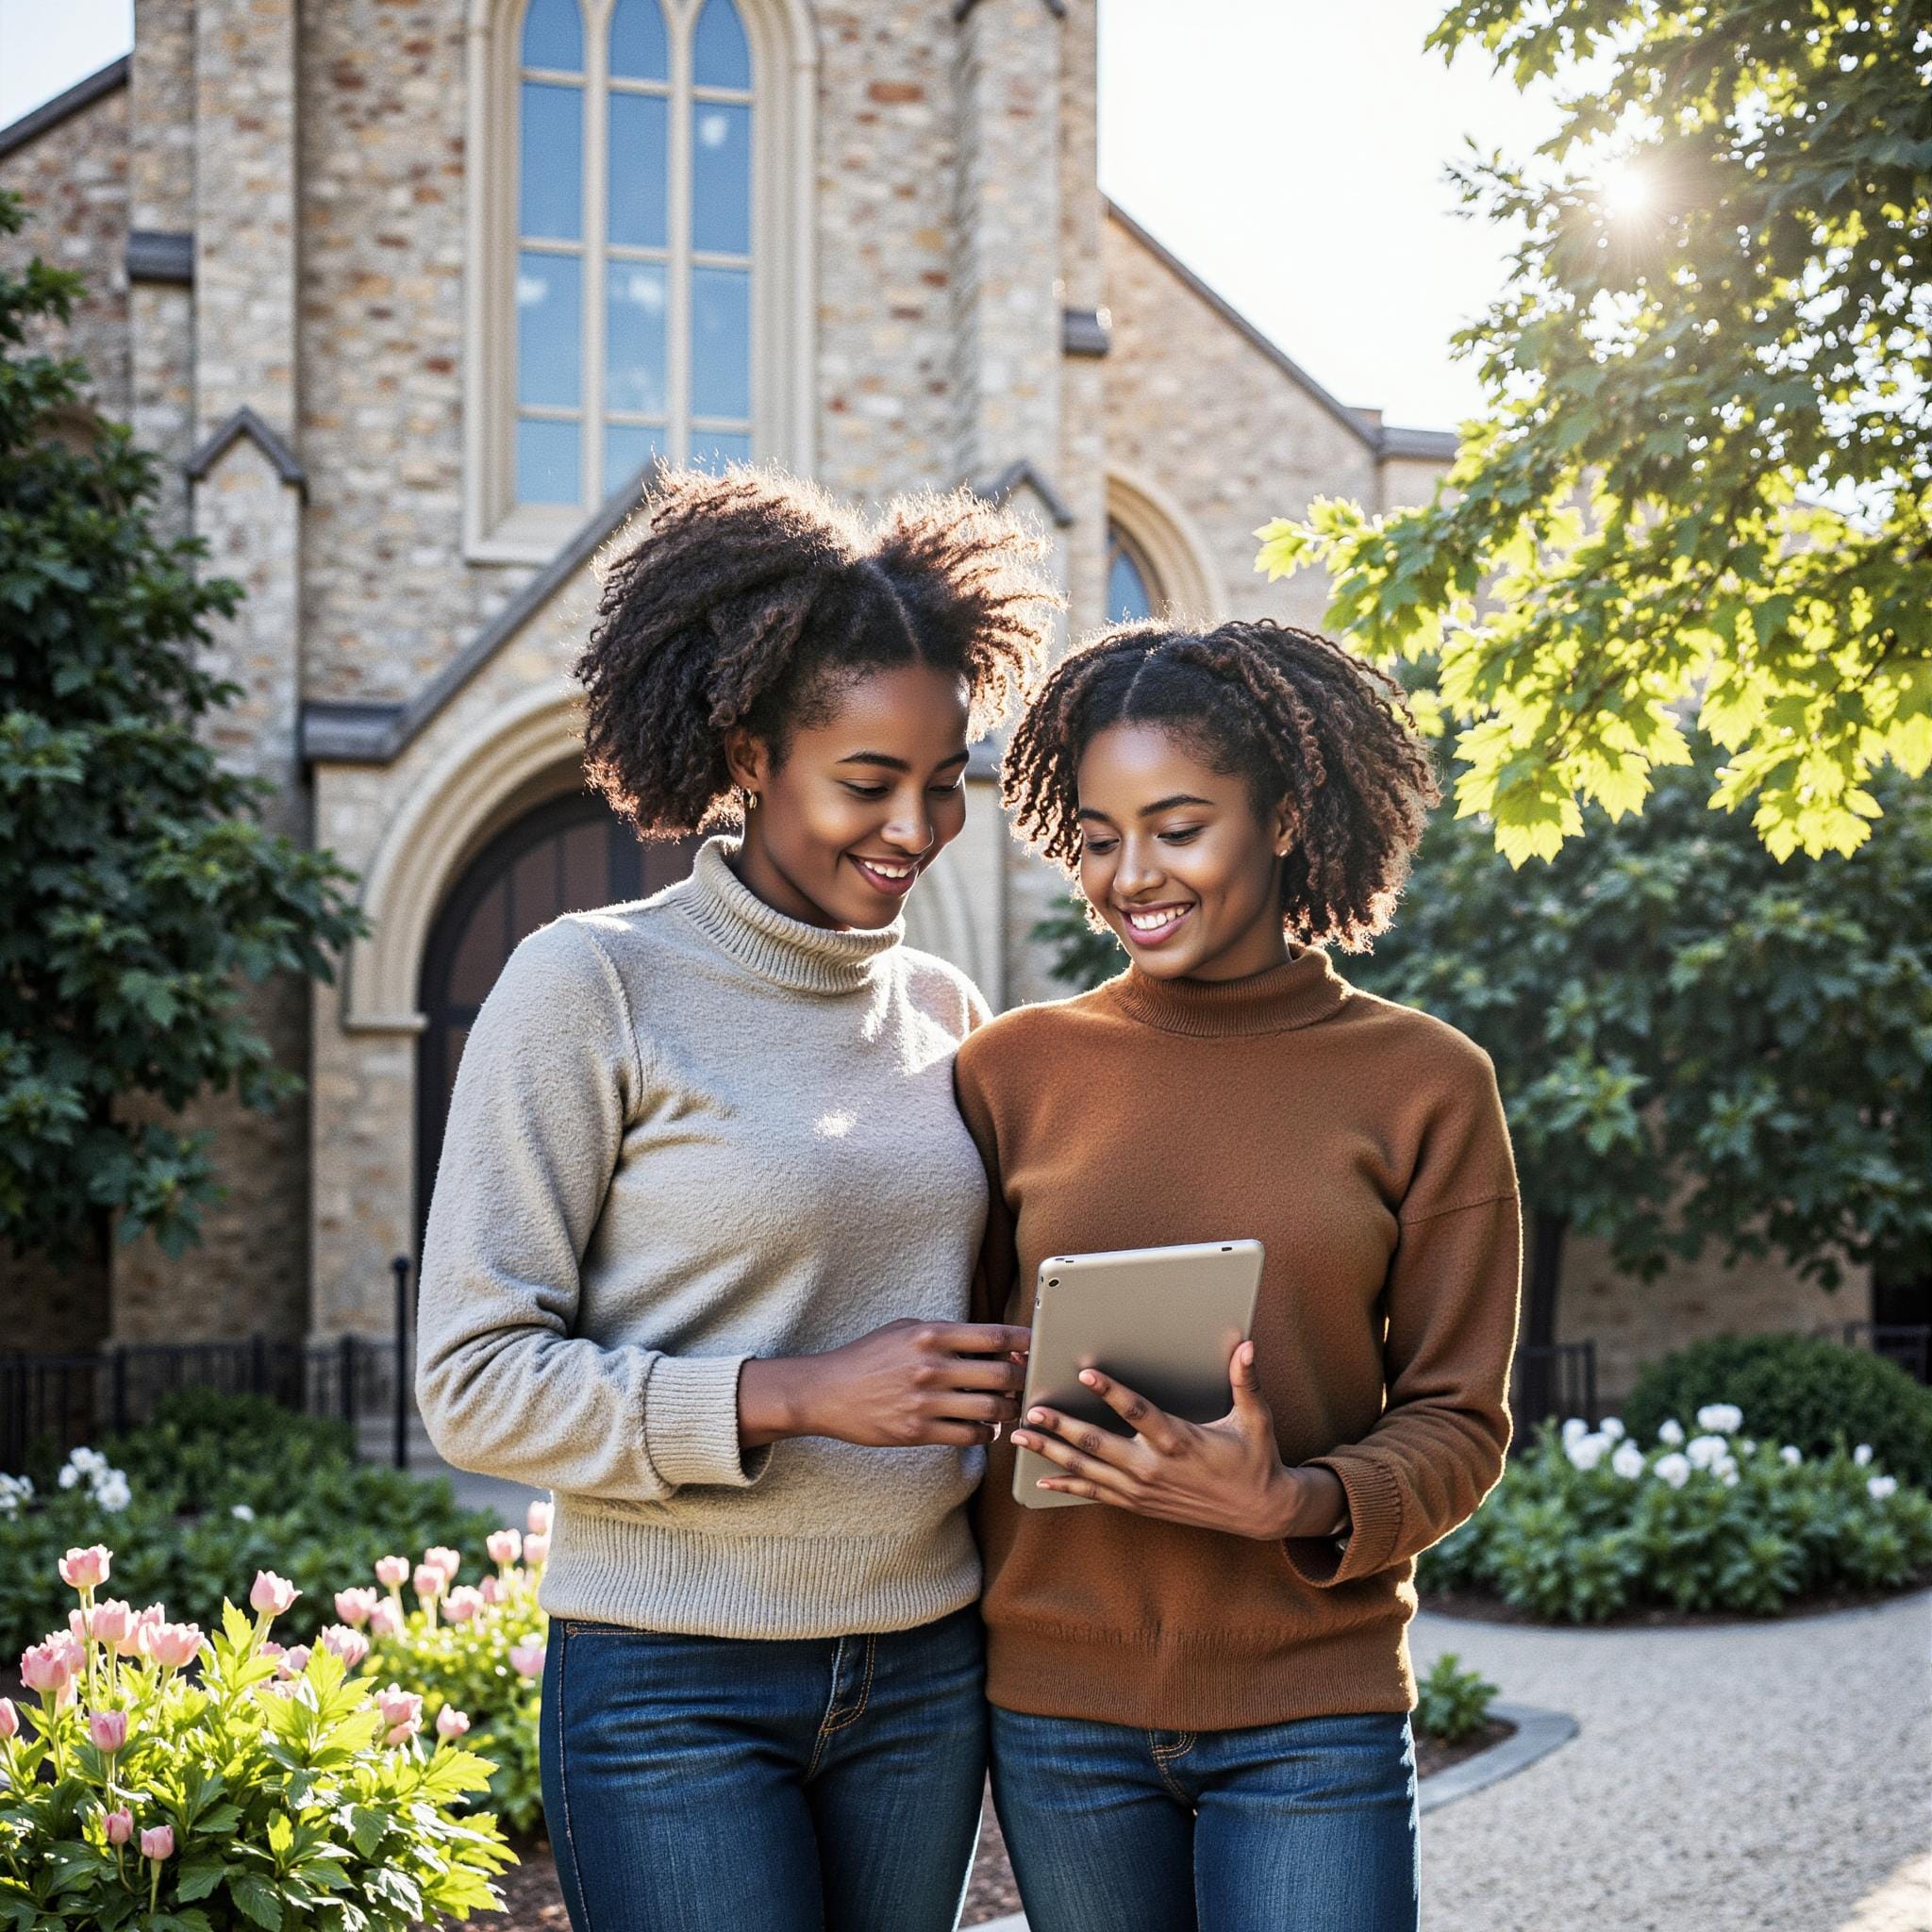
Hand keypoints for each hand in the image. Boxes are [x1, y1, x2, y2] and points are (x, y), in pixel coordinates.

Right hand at [740, 1320, 1031, 1449]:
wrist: (826, 1392)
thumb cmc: (869, 1357)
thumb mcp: (905, 1329)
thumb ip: (947, 1333)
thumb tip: (990, 1342)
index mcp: (931, 1334)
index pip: (994, 1335)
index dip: (1024, 1340)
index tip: (1036, 1344)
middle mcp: (931, 1366)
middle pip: (1002, 1374)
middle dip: (1022, 1379)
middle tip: (1027, 1381)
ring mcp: (925, 1402)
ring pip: (991, 1408)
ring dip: (1008, 1409)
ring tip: (1010, 1406)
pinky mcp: (918, 1432)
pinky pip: (970, 1436)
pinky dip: (986, 1432)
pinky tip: (986, 1427)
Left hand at [1011, 1342, 1345, 1540]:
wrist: (1259, 1511)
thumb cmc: (1254, 1459)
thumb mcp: (1255, 1418)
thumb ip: (1245, 1381)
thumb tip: (1246, 1345)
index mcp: (1180, 1440)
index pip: (1139, 1412)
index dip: (1111, 1392)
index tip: (1086, 1373)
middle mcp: (1155, 1467)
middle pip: (1098, 1444)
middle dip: (1060, 1425)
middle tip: (1032, 1408)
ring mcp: (1143, 1489)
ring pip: (1087, 1470)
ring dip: (1052, 1453)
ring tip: (1021, 1436)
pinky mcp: (1139, 1504)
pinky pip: (1095, 1495)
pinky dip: (1067, 1486)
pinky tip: (1042, 1479)